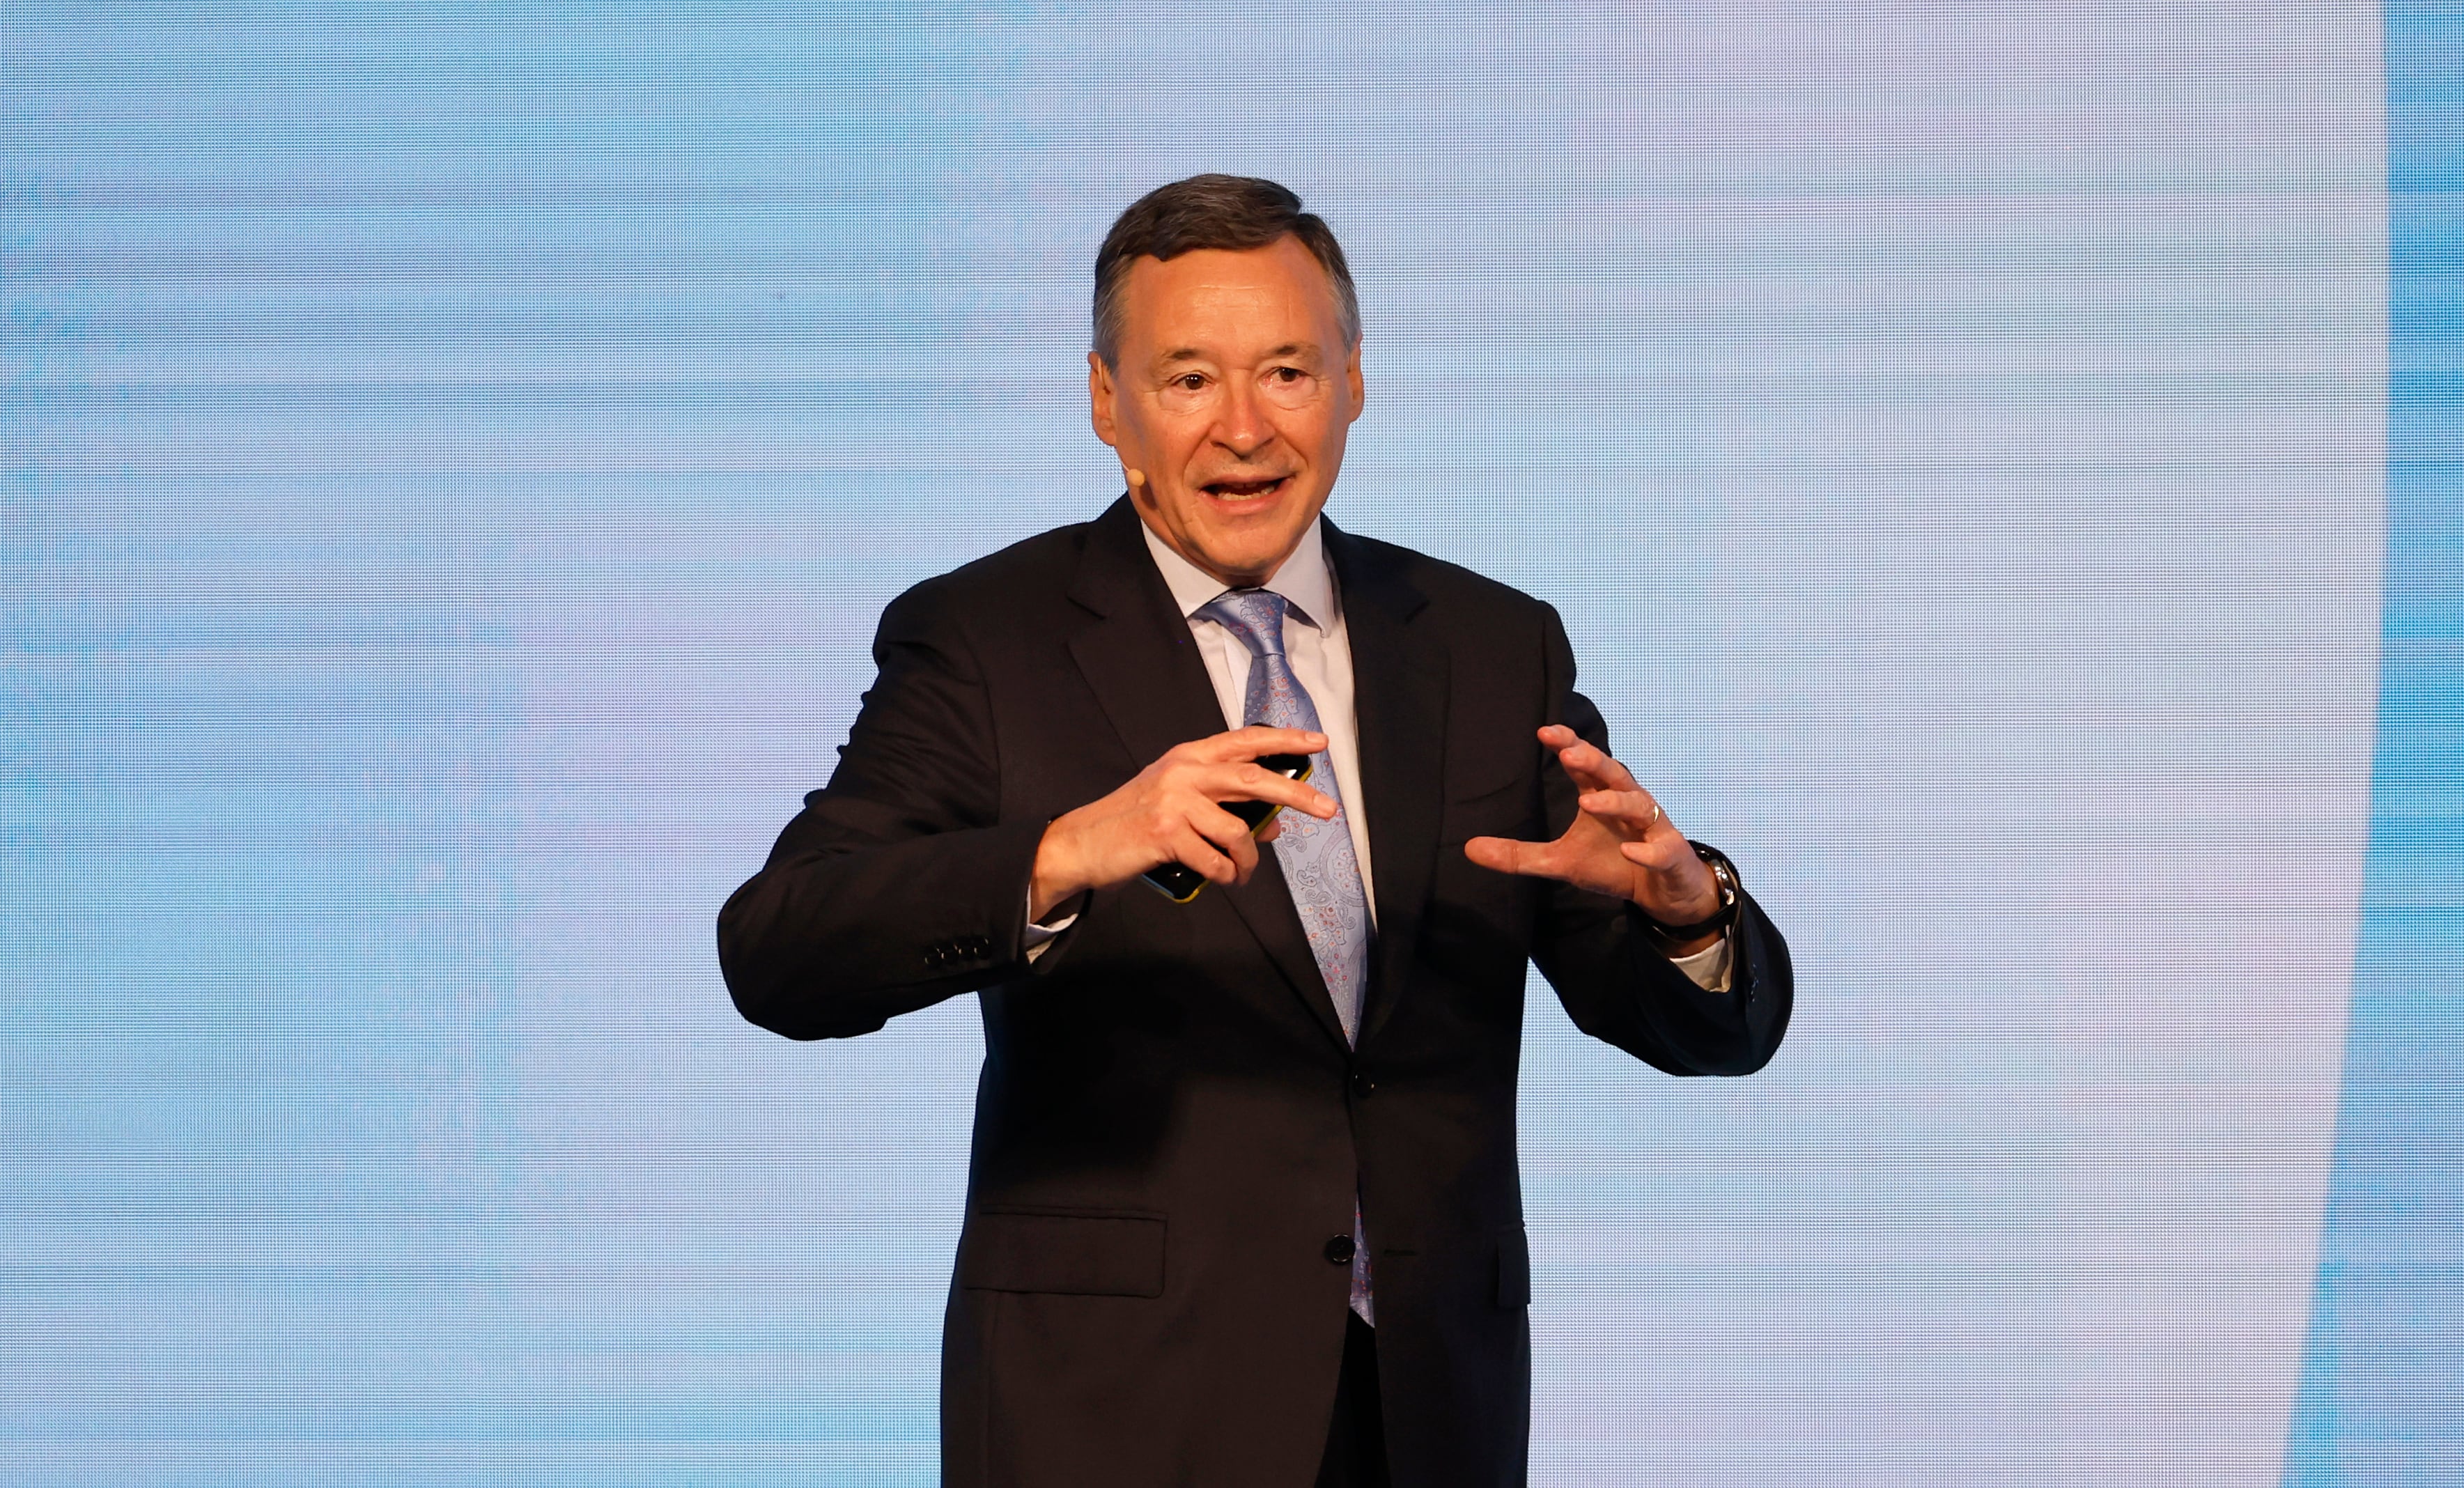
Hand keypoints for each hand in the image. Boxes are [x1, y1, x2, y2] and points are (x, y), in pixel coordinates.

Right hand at [1031, 725, 1336, 918]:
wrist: (1083, 843)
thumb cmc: (1135, 822)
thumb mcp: (1180, 804)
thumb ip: (1225, 806)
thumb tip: (1276, 825)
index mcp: (1188, 756)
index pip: (1244, 740)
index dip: (1284, 739)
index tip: (1317, 742)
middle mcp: (1183, 771)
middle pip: (1252, 777)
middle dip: (1295, 794)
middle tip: (1327, 808)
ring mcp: (1174, 801)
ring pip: (1238, 830)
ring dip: (1249, 860)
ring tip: (1243, 874)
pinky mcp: (1166, 833)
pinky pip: (1216, 860)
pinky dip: (1226, 875)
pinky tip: (1222, 878)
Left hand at [1463, 724, 1725, 949]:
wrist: (1663, 890)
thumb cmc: (1612, 862)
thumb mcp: (1561, 861)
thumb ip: (1519, 855)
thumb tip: (1469, 848)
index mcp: (1602, 796)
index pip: (1585, 765)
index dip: (1568, 745)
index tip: (1544, 732)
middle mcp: (1629, 803)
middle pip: (1614, 773)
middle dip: (1593, 761)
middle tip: (1568, 754)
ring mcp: (1654, 827)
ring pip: (1639, 806)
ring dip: (1616, 802)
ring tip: (1589, 803)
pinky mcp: (1670, 855)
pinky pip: (1661, 849)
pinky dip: (1647, 850)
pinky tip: (1630, 850)